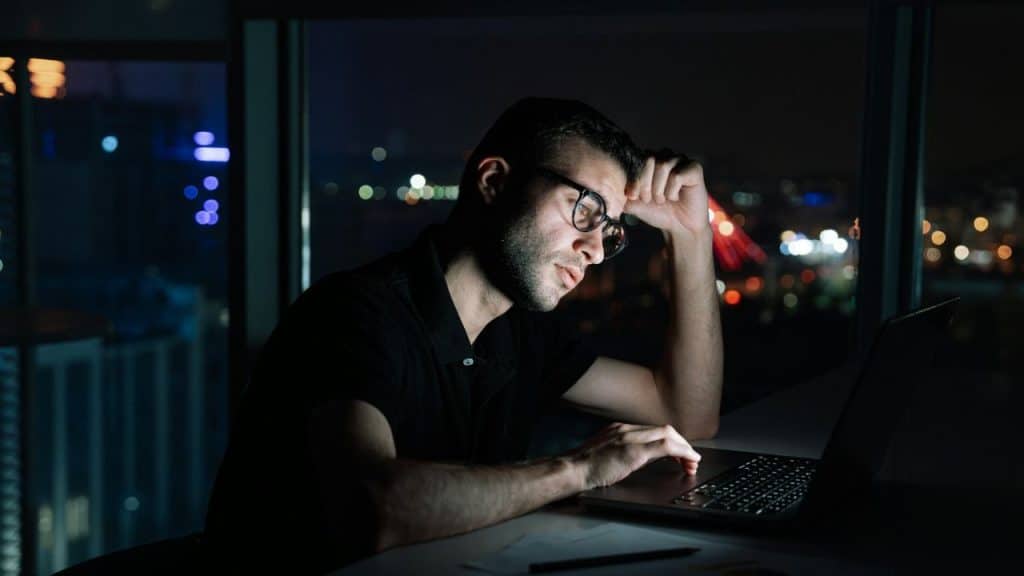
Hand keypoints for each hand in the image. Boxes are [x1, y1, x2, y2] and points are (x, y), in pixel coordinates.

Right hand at [568, 422, 700, 489]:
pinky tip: (689, 461)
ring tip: (692, 462)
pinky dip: (681, 452)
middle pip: (665, 429)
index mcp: (620, 429)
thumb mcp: (606, 454)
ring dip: (684, 448)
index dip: (672, 441)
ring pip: (668, 434)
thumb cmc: (585, 468)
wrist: (572, 470)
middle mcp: (626, 429)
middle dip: (682, 444)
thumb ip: (623, 451)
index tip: (680, 453)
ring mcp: (630, 438)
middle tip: (691, 460)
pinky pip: (665, 446)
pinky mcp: (633, 451)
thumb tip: (642, 458)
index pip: (654, 430)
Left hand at [624, 151, 710, 238]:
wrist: (680, 227)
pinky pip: (677, 175)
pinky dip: (672, 191)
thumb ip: (623, 192)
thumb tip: (614, 185)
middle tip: (649, 199)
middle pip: (649, 159)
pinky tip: (675, 198)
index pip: (637, 160)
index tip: (634, 197)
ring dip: (659, 189)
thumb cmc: (659, 212)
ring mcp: (681, 160)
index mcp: (650, 160)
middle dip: (645, 184)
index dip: (634, 179)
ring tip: (662, 200)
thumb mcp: (635, 203)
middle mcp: (665, 156)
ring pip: (663, 166)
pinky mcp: (694, 168)